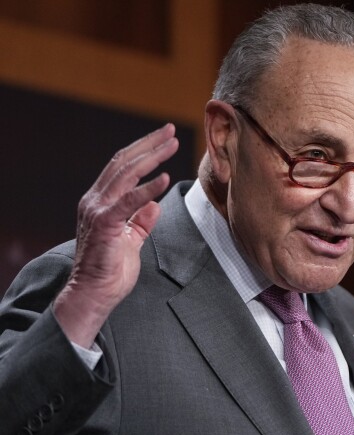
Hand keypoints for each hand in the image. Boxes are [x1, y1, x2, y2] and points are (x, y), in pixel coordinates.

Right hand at [54, 124, 177, 346]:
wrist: (93, 295)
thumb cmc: (111, 271)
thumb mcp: (132, 241)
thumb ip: (141, 222)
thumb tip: (154, 205)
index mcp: (101, 202)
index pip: (122, 167)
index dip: (143, 150)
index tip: (165, 138)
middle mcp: (95, 200)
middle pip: (123, 163)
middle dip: (149, 144)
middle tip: (170, 131)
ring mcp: (97, 210)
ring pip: (125, 174)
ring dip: (151, 157)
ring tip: (172, 145)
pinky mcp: (104, 224)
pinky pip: (128, 202)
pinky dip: (147, 188)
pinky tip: (164, 178)